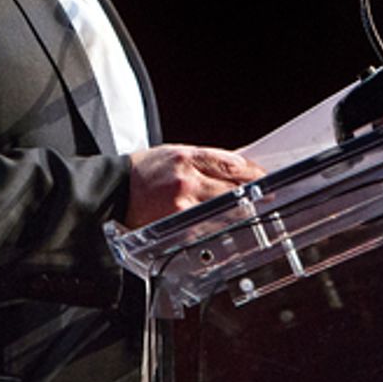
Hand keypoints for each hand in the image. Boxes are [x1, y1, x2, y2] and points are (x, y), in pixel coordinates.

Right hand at [124, 145, 265, 228]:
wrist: (113, 192)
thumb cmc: (144, 172)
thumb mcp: (174, 154)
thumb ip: (206, 160)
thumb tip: (238, 166)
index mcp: (185, 158)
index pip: (232, 165)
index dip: (254, 172)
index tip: (266, 177)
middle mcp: (185, 181)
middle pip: (233, 189)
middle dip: (254, 193)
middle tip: (270, 197)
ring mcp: (181, 206)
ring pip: (225, 211)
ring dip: (242, 212)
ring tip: (254, 212)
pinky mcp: (177, 227)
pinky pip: (208, 227)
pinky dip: (221, 226)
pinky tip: (229, 225)